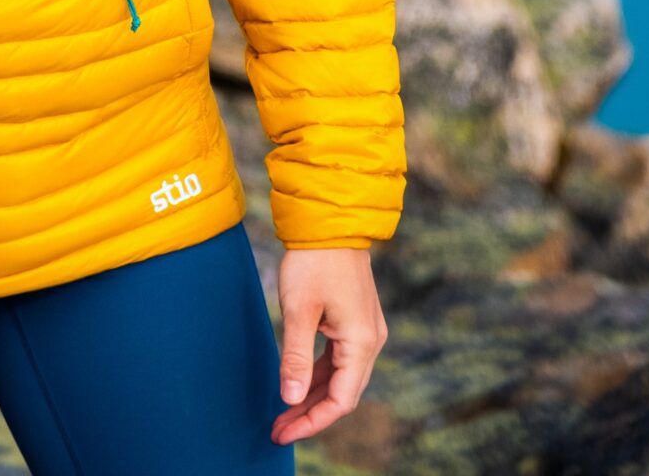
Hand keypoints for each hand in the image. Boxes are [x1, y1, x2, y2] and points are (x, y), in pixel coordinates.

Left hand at [270, 246, 387, 446]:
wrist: (330, 219)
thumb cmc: (314, 260)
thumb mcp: (298, 310)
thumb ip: (295, 357)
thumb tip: (290, 399)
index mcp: (361, 342)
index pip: (340, 400)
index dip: (312, 421)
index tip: (283, 430)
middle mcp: (370, 340)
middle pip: (342, 392)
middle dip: (310, 413)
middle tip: (277, 428)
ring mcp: (365, 330)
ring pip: (339, 376)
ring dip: (312, 395)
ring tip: (283, 411)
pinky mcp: (355, 320)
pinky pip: (338, 358)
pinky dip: (317, 373)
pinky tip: (296, 382)